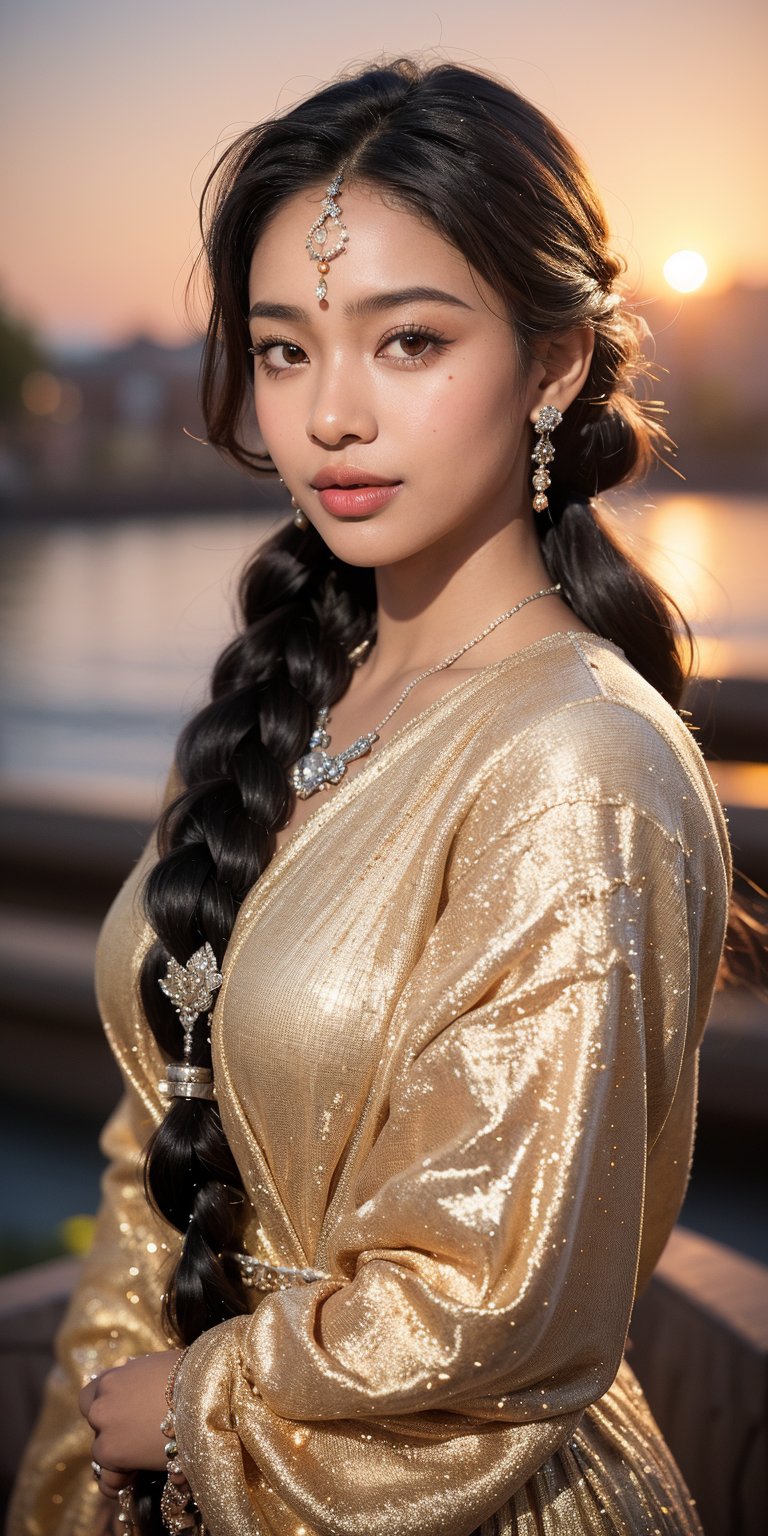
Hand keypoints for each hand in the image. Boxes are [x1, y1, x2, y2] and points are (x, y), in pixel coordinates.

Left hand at [79, 1350, 183, 1474]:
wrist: (203, 1394)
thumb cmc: (192, 1380)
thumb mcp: (162, 1370)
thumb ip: (141, 1382)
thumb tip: (145, 1393)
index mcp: (116, 1375)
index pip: (94, 1392)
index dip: (108, 1405)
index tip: (124, 1415)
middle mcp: (103, 1397)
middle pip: (94, 1421)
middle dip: (110, 1431)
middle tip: (132, 1441)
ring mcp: (104, 1423)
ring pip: (100, 1449)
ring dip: (117, 1457)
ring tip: (141, 1464)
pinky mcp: (110, 1450)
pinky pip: (107, 1478)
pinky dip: (118, 1483)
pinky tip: (133, 1482)